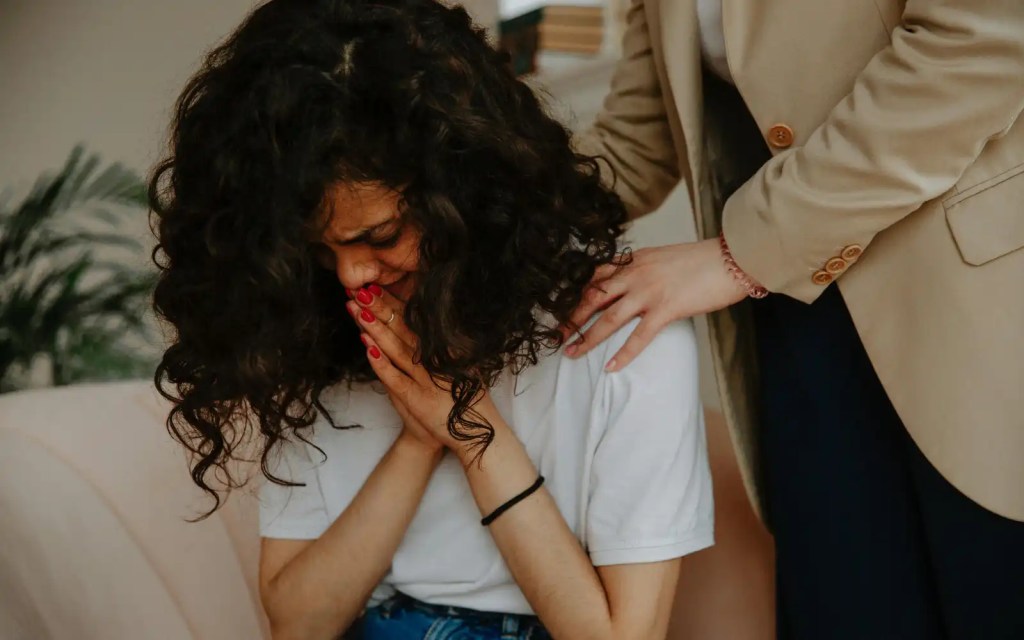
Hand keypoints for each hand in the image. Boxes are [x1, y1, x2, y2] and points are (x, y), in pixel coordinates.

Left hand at [346, 286, 500, 456]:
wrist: (474, 432)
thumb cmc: (461, 397)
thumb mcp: (457, 364)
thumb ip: (440, 344)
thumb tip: (422, 319)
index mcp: (444, 348)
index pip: (414, 320)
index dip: (393, 303)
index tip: (374, 286)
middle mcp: (436, 359)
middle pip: (404, 328)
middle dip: (380, 308)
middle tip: (360, 290)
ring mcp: (426, 378)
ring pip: (396, 348)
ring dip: (376, 328)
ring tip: (357, 310)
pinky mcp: (417, 398)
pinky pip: (395, 377)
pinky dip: (381, 362)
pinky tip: (366, 347)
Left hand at [564, 238, 747, 370]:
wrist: (731, 258)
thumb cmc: (702, 261)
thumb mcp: (664, 258)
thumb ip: (644, 271)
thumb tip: (632, 286)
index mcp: (634, 260)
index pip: (597, 278)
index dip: (578, 296)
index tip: (565, 310)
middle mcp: (635, 274)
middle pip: (593, 298)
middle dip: (571, 318)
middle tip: (556, 335)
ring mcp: (649, 292)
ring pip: (608, 319)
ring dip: (587, 338)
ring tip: (571, 353)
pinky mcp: (666, 309)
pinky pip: (639, 337)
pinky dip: (623, 354)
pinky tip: (611, 368)